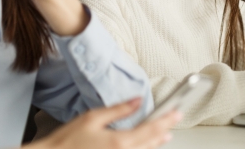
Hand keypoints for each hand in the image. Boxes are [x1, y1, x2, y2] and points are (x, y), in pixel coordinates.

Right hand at [31, 98, 181, 148]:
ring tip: (165, 134)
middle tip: (175, 119)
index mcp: (120, 142)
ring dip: (156, 143)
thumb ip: (119, 110)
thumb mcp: (93, 118)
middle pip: (151, 142)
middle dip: (164, 130)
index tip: (177, 113)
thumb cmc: (67, 141)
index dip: (167, 120)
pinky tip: (144, 145)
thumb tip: (138, 101)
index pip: (151, 129)